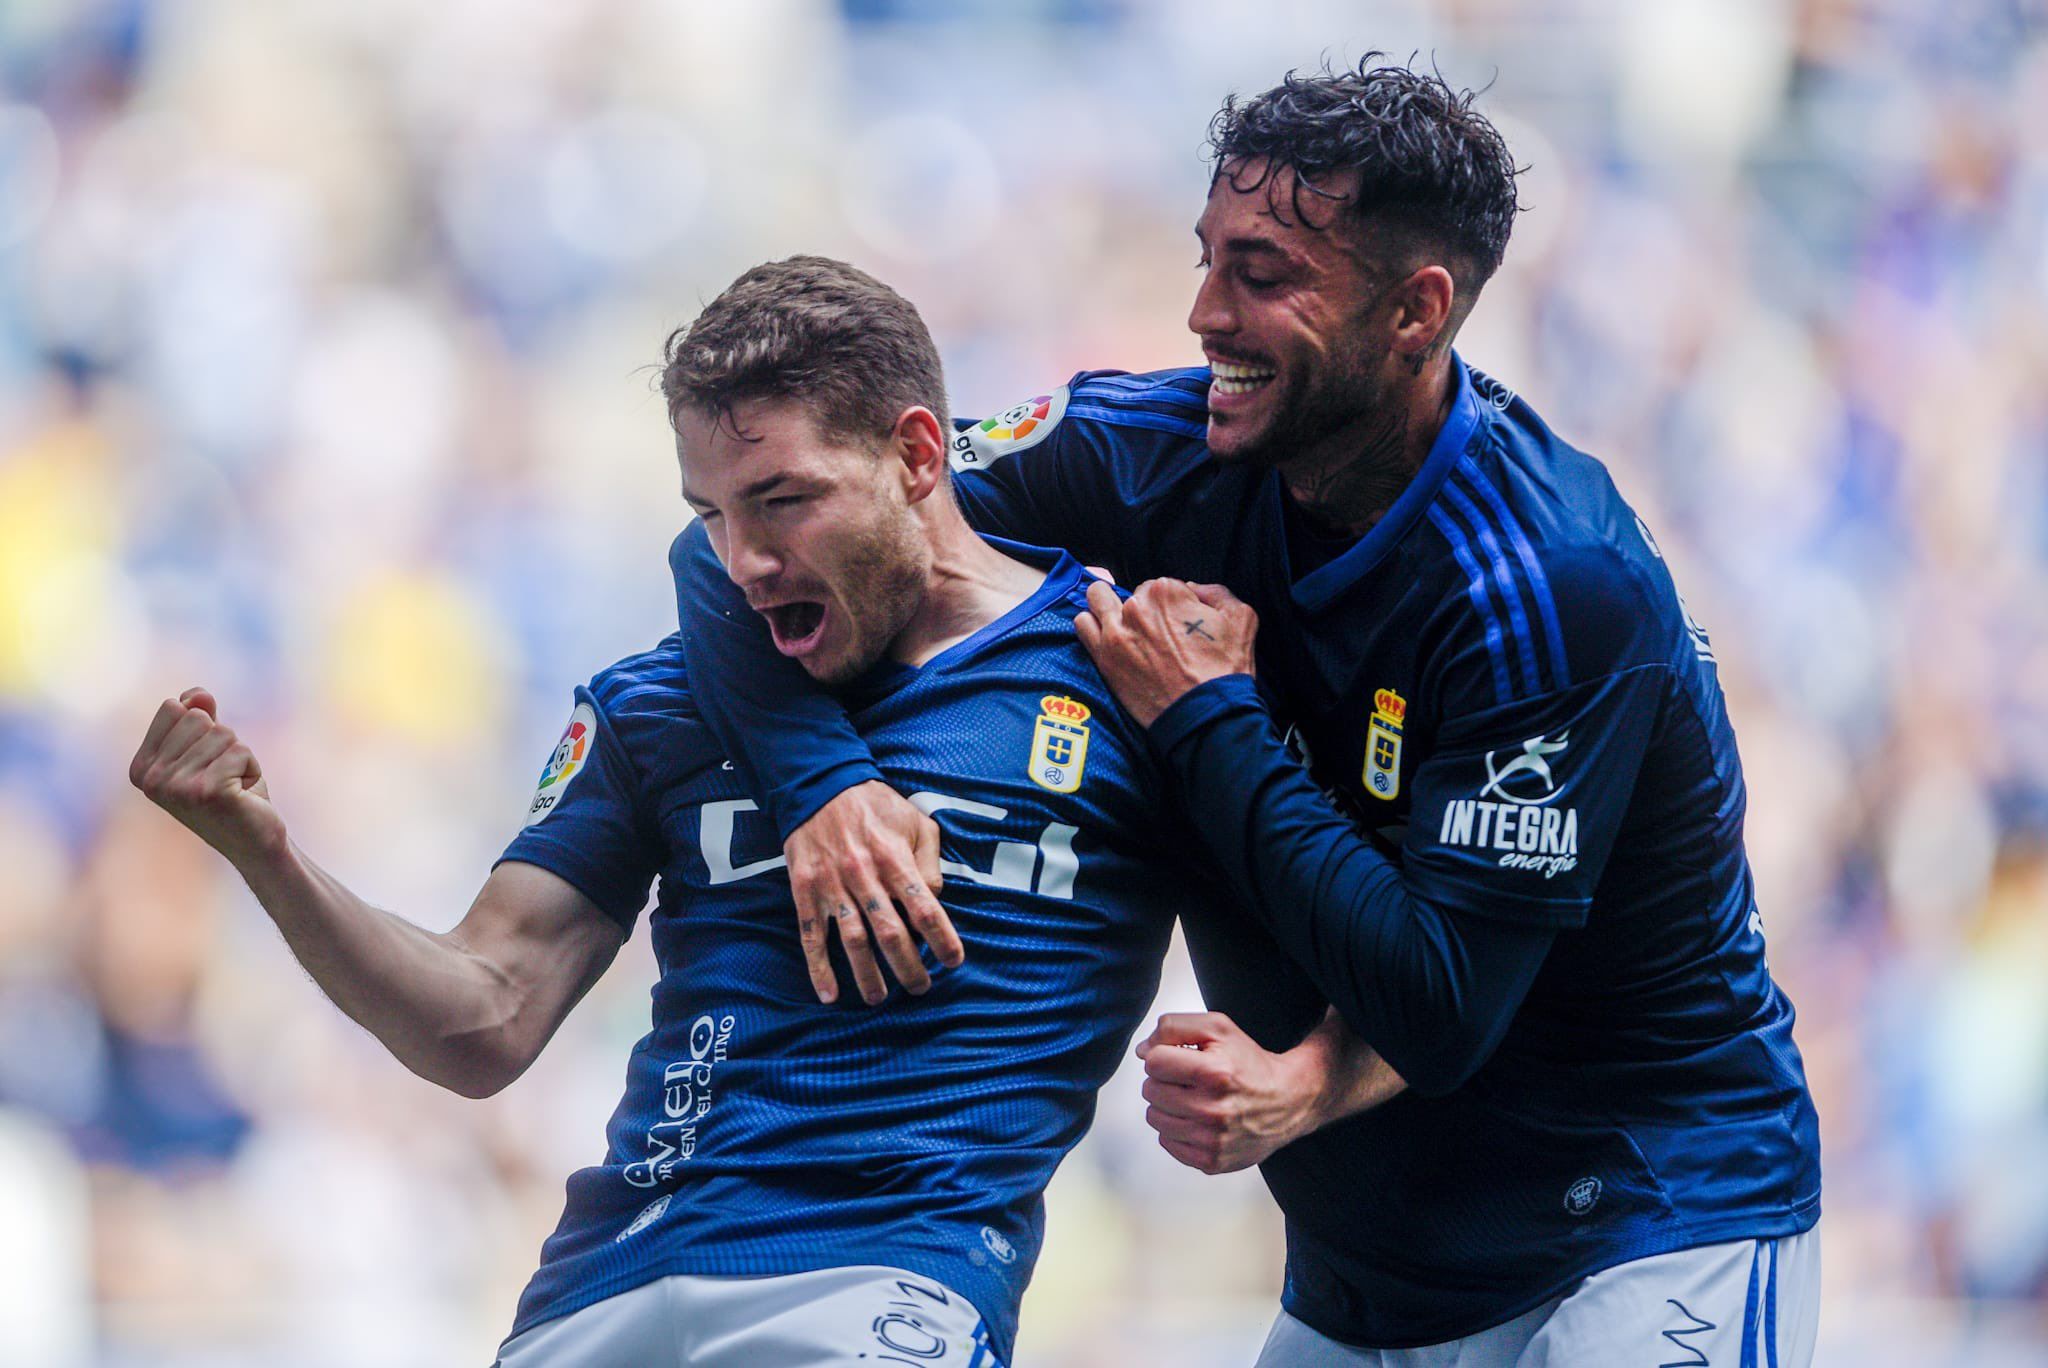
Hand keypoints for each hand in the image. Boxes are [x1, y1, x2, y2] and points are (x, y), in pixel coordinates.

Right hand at [130, 688, 284, 867]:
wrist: (253, 840)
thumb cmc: (232, 791)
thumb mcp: (211, 748)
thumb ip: (199, 716)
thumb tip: (196, 695)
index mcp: (141, 767)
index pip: (174, 708)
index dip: (204, 728)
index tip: (206, 762)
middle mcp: (151, 779)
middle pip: (198, 717)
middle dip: (223, 742)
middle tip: (224, 776)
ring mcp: (175, 787)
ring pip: (223, 733)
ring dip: (239, 757)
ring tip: (234, 786)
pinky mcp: (207, 791)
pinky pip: (241, 751)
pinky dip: (252, 768)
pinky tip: (243, 794)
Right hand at [785, 781, 959, 1005]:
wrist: (819, 786)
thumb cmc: (875, 806)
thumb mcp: (916, 822)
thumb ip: (929, 861)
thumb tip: (934, 898)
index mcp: (895, 860)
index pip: (925, 909)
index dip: (943, 940)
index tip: (954, 962)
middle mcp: (865, 876)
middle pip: (892, 934)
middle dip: (909, 967)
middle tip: (921, 989)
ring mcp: (832, 886)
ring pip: (853, 941)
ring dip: (868, 976)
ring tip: (879, 999)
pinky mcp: (805, 891)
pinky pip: (812, 936)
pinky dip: (819, 969)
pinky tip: (829, 995)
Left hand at [1075, 579, 1255, 726]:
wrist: (1205, 714)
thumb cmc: (1225, 668)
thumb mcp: (1241, 618)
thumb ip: (1217, 592)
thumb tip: (1194, 588)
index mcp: (1168, 591)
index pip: (1162, 585)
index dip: (1172, 604)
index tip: (1179, 625)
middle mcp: (1137, 605)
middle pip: (1132, 594)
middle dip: (1143, 608)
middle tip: (1156, 635)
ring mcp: (1116, 630)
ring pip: (1097, 598)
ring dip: (1107, 606)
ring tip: (1122, 625)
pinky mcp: (1103, 656)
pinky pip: (1082, 625)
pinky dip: (1091, 625)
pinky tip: (1105, 636)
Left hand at [1136, 1011, 1327, 1173]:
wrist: (1288, 1101)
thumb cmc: (1250, 1063)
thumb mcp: (1218, 1028)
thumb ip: (1174, 1027)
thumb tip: (1143, 1052)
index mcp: (1214, 1073)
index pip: (1154, 1062)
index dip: (1164, 1055)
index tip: (1183, 1058)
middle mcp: (1212, 1110)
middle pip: (1150, 1090)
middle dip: (1166, 1080)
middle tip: (1191, 1079)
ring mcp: (1211, 1140)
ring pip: (1154, 1117)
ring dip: (1168, 1105)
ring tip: (1194, 1098)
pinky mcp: (1211, 1161)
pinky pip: (1166, 1142)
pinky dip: (1177, 1129)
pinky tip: (1198, 1119)